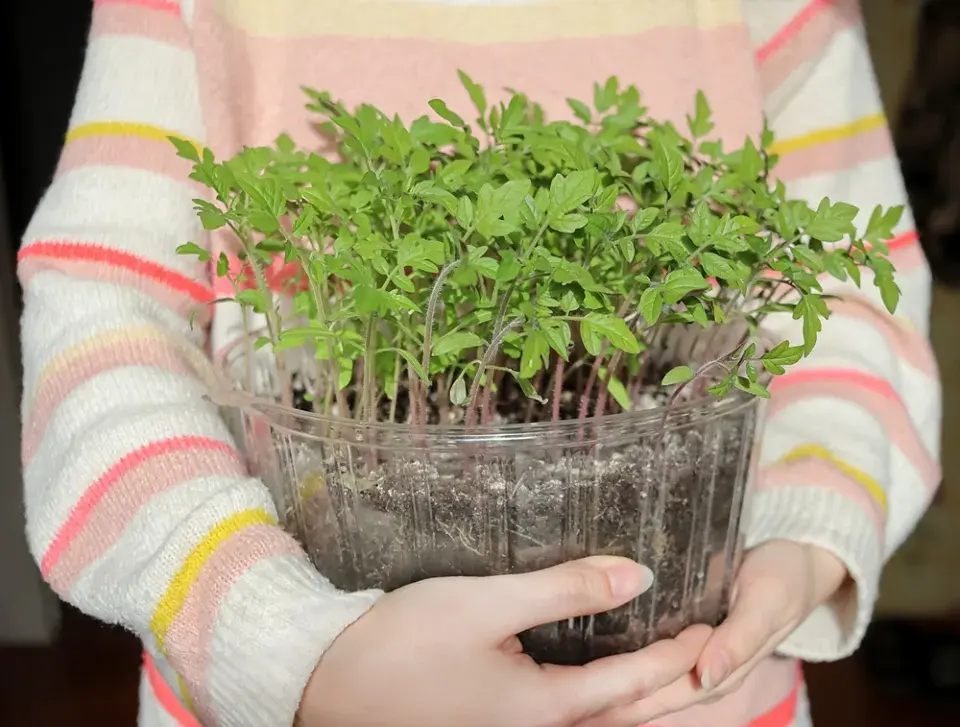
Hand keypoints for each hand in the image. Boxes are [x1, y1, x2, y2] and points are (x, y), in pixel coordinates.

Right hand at [296, 556, 712, 726]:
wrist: (330, 685)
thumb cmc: (403, 641)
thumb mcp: (485, 604)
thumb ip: (565, 589)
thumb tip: (639, 574)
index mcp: (549, 709)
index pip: (640, 680)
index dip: (682, 652)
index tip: (714, 621)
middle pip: (634, 715)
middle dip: (681, 684)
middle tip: (718, 649)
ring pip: (607, 723)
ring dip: (649, 699)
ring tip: (679, 665)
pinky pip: (575, 719)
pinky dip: (609, 702)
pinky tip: (610, 682)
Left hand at [577, 540, 848, 726]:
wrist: (797, 552)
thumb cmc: (785, 578)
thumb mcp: (769, 601)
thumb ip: (742, 637)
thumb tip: (706, 672)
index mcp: (719, 672)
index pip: (661, 693)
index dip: (624, 690)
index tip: (585, 680)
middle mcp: (697, 671)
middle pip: (639, 691)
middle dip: (598, 688)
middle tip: (555, 670)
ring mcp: (686, 653)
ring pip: (634, 674)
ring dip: (599, 671)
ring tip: (554, 660)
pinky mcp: (676, 629)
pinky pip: (639, 648)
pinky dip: (611, 648)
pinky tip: (577, 634)